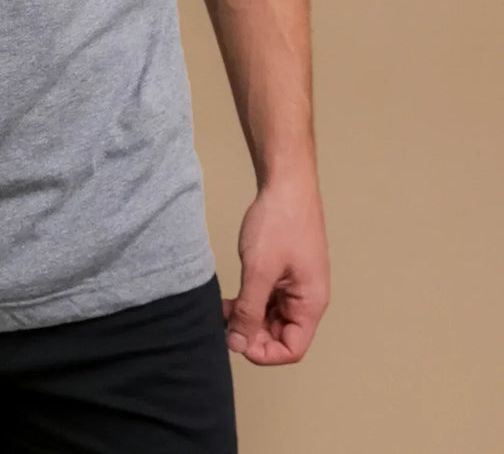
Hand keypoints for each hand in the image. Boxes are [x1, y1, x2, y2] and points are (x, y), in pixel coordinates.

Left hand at [222, 172, 329, 364]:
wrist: (286, 181)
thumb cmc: (279, 223)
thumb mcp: (259, 270)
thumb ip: (249, 310)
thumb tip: (238, 344)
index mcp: (311, 303)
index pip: (292, 348)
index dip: (265, 352)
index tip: (238, 339)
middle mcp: (307, 298)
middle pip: (281, 334)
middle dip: (252, 333)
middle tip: (224, 323)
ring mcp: (296, 283)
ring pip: (271, 316)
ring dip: (248, 316)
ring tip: (222, 309)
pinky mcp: (285, 270)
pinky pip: (268, 297)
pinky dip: (249, 300)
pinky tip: (230, 296)